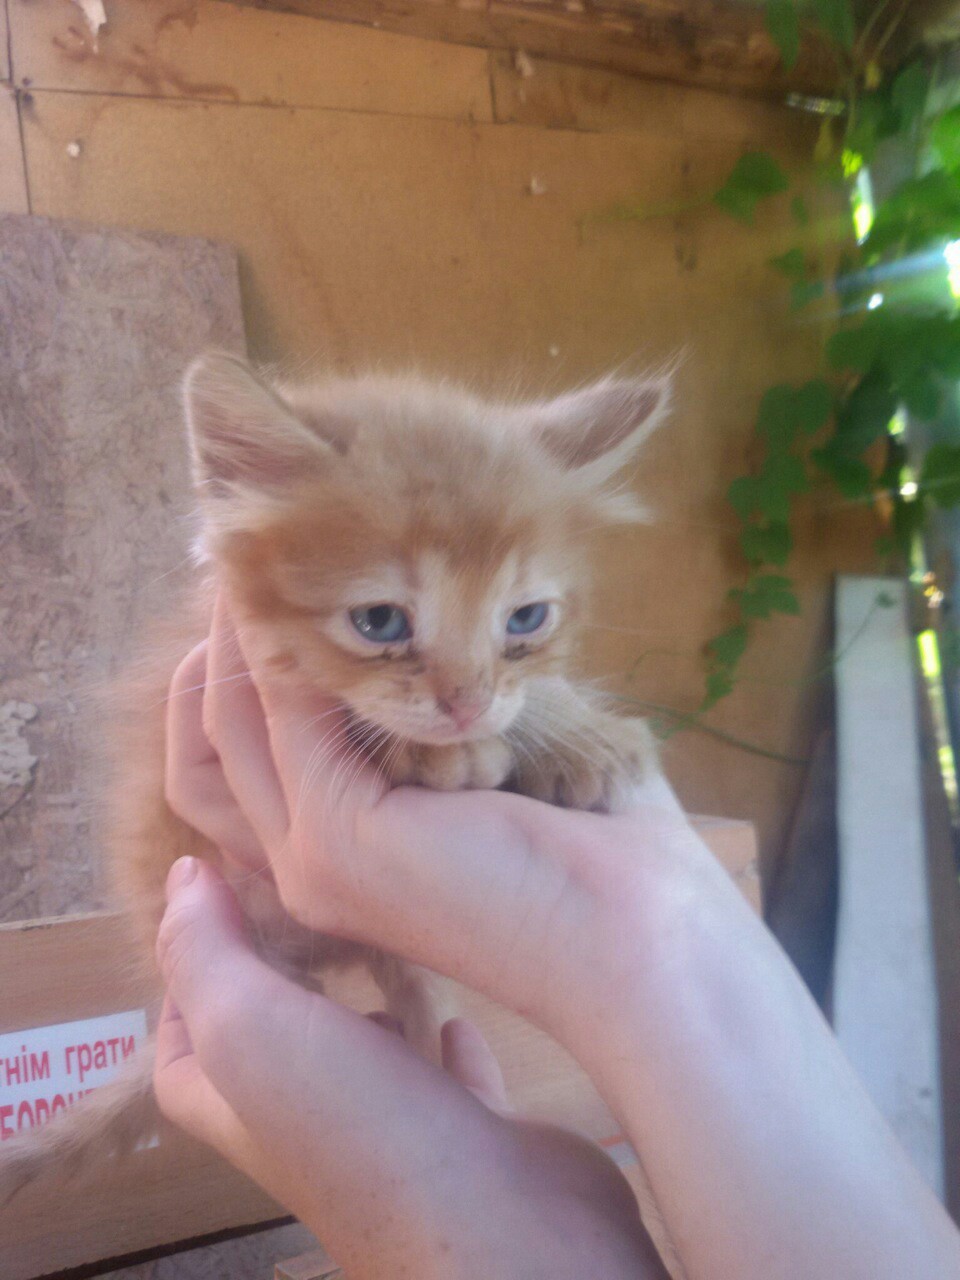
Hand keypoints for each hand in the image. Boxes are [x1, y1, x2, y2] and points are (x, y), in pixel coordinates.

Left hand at [154, 856, 668, 1279]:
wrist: (501, 1231)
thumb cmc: (358, 1127)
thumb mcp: (249, 1027)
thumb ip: (206, 952)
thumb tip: (180, 877)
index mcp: (236, 1102)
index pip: (183, 1033)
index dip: (191, 961)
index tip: (228, 886)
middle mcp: (303, 1120)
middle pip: (271, 1033)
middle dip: (280, 966)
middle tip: (307, 894)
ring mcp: (388, 1129)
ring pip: (360, 1052)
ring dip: (362, 1003)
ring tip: (377, 936)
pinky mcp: (465, 1129)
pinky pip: (445, 1073)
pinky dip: (444, 1037)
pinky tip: (455, 1005)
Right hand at [165, 596, 710, 1041]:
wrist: (644, 932)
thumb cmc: (594, 846)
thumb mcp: (494, 764)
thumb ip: (432, 716)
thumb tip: (409, 635)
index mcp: (344, 860)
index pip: (248, 764)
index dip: (245, 675)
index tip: (270, 599)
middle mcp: (309, 868)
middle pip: (217, 745)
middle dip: (221, 648)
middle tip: (246, 567)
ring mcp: (314, 860)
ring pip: (230, 722)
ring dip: (239, 631)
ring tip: (263, 561)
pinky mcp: (338, 837)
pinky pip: (281, 710)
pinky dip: (284, 639)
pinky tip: (308, 585)